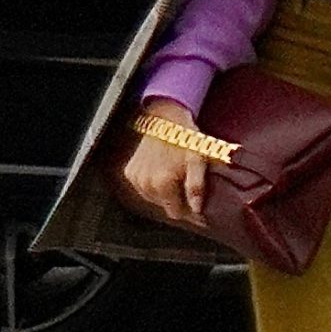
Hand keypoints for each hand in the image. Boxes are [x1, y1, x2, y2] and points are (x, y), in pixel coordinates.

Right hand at [122, 99, 208, 224]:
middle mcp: (146, 184)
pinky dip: (153, 185)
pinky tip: (162, 172)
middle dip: (178, 201)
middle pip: (166, 207)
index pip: (177, 214)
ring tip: (175, 177)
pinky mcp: (130, 172)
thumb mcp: (198, 161)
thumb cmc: (184, 138)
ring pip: (154, 199)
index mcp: (162, 184)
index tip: (200, 209)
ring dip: (166, 194)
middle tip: (188, 186)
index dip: (191, 213)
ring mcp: (136, 179)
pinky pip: (144, 189)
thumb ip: (196, 188)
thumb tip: (196, 210)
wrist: (165, 117)